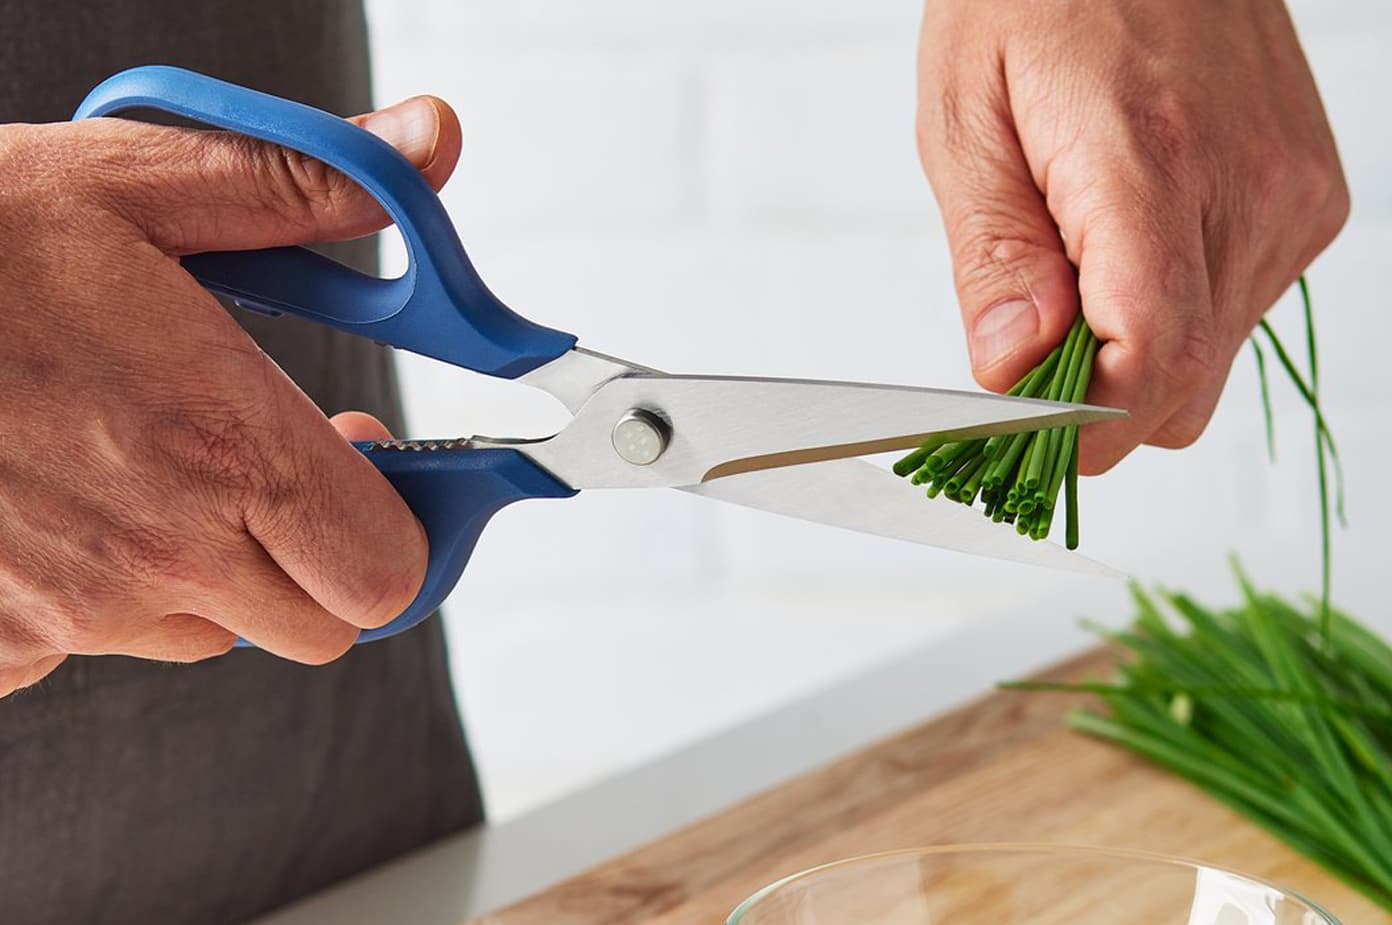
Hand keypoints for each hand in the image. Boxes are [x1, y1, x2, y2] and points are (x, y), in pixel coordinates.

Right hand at [0, 95, 462, 695]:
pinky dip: (91, 593)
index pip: (391, 568)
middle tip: (265, 464)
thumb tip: (428, 140)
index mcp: (226, 446)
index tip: (364, 456)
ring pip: (206, 634)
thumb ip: (301, 185)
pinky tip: (50, 506)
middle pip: (319, 622)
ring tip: (138, 461)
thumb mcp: (134, 183)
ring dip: (205, 568)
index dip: (399, 522)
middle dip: (315, 551)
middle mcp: (164, 550)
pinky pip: (84, 649)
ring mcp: (76, 610)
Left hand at [916, 0, 1347, 472]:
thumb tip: (1011, 373)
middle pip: (1184, 388)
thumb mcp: (967, 119)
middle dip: (1096, 403)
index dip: (1083, 430)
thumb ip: (995, 257)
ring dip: (1132, 353)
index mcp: (1152, 164)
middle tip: (1022, 357)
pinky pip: (1235, 309)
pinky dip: (1172, 309)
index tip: (1022, 442)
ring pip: (1211, 361)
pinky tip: (1126, 243)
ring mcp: (1293, 196)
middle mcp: (1249, 190)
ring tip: (1073, 265)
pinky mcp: (1310, 197)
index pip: (1149, 360)